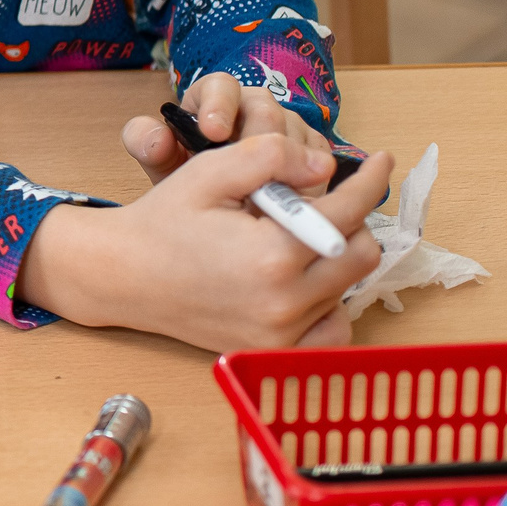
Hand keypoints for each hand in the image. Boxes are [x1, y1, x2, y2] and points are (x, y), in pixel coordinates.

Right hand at [18, 135, 392, 351]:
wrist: (124, 276)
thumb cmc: (163, 221)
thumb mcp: (207, 172)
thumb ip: (268, 156)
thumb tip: (325, 165)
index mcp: (272, 254)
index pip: (348, 213)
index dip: (370, 182)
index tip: (382, 162)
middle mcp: (285, 301)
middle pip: (363, 254)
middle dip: (350, 222)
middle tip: (319, 205)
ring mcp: (282, 332)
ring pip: (350, 287)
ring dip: (335, 257)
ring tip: (295, 239)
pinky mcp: (275, 349)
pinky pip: (334, 327)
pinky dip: (330, 301)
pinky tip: (302, 279)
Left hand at [121, 72, 335, 186]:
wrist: (219, 201)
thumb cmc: (189, 172)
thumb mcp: (162, 163)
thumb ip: (148, 146)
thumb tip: (156, 139)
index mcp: (215, 96)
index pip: (221, 85)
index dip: (219, 105)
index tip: (211, 131)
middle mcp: (256, 105)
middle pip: (266, 111)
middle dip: (257, 142)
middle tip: (246, 173)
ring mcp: (290, 126)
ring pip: (296, 136)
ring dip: (284, 168)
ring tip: (266, 198)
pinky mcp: (314, 152)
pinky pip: (319, 161)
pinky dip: (306, 183)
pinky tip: (291, 206)